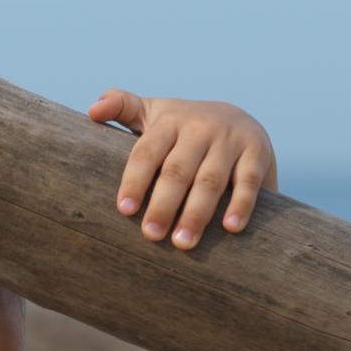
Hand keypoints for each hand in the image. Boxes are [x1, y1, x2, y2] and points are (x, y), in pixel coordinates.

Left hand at [87, 91, 275, 247]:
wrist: (240, 119)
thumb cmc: (183, 128)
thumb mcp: (153, 112)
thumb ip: (121, 106)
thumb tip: (92, 111)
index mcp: (169, 121)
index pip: (147, 151)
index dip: (135, 180)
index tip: (125, 210)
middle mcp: (200, 127)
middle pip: (178, 170)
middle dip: (163, 204)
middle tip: (151, 235)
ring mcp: (230, 140)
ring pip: (210, 180)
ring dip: (197, 213)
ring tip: (183, 243)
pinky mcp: (257, 153)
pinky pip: (248, 181)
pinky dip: (241, 204)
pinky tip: (230, 228)